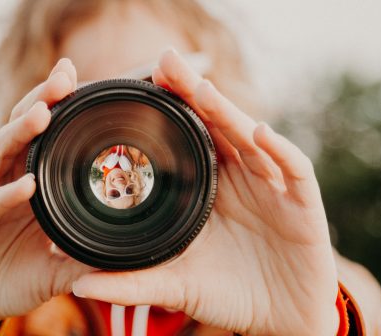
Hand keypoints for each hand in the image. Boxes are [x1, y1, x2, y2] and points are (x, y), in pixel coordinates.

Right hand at [0, 59, 92, 333]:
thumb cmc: (7, 277)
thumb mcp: (55, 269)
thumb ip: (85, 257)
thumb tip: (129, 255)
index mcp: (25, 183)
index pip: (43, 136)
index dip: (60, 109)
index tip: (85, 82)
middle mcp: (1, 180)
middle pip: (20, 129)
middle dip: (41, 100)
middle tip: (66, 75)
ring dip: (20, 132)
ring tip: (44, 113)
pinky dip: (6, 194)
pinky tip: (27, 184)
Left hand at [71, 50, 338, 334]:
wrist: (280, 320)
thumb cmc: (229, 294)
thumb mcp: (177, 285)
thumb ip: (131, 282)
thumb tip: (77, 285)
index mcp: (209, 188)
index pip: (188, 140)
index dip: (168, 113)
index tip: (137, 86)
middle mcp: (240, 178)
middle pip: (217, 127)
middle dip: (192, 94)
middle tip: (165, 62)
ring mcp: (272, 187)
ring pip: (250, 140)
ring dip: (228, 112)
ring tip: (202, 88)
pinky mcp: (304, 205)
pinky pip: (294, 170)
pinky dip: (280, 151)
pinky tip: (260, 133)